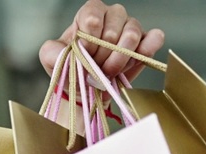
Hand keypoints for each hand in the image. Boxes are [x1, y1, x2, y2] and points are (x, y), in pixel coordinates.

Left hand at [39, 1, 164, 81]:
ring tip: (109, 72)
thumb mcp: (51, 59)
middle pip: (112, 30)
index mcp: (89, 13)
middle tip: (95, 69)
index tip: (83, 55)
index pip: (92, 19)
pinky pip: (154, 37)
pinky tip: (136, 60)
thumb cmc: (71, 67)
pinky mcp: (146, 42)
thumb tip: (67, 52)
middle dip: (102, 56)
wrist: (86, 88)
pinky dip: (146, 50)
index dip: (88, 42)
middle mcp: (112, 15)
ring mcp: (130, 27)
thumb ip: (51, 52)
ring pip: (132, 34)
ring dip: (119, 59)